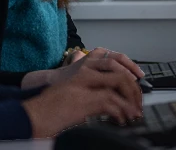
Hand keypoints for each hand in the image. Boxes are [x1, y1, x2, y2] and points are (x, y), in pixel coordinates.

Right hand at [21, 50, 143, 137]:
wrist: (37, 108)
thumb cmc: (56, 98)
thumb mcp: (76, 83)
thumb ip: (93, 80)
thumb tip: (114, 89)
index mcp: (85, 63)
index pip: (114, 57)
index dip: (130, 67)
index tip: (138, 78)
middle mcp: (85, 68)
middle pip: (119, 68)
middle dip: (133, 83)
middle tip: (138, 97)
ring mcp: (84, 81)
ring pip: (118, 81)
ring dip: (129, 97)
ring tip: (133, 110)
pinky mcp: (84, 98)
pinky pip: (110, 101)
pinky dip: (119, 110)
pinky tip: (121, 117)